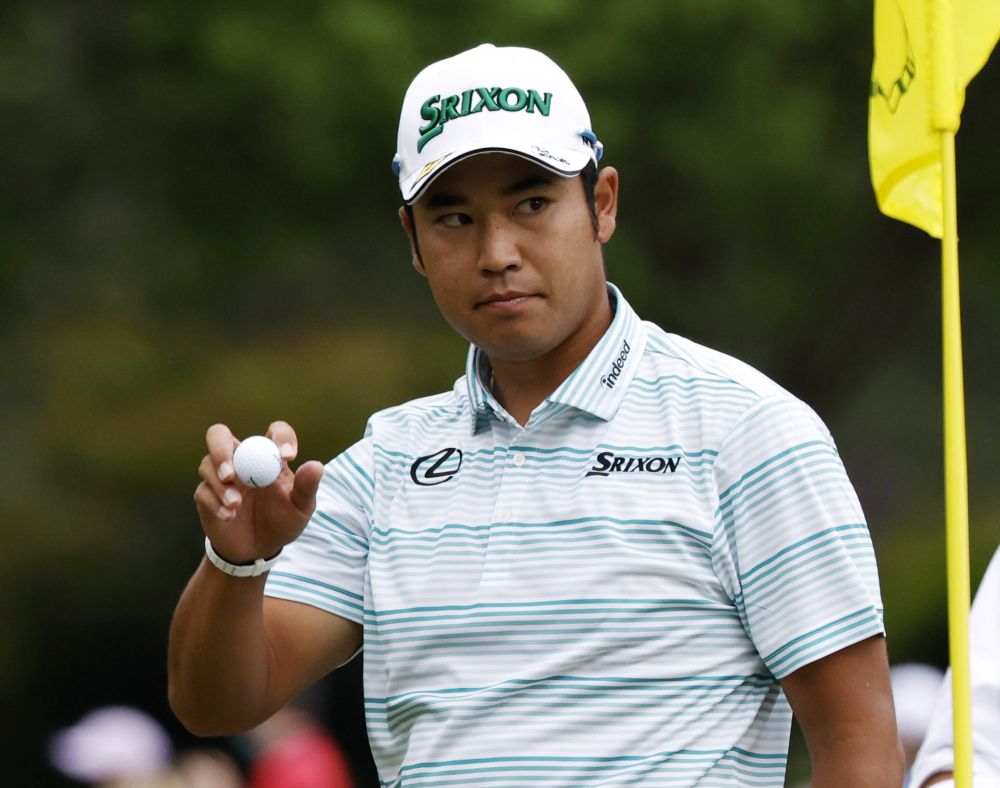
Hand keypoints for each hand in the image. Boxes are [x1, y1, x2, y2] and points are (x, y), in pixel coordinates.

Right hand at [194, 421, 323, 563]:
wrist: (260, 549)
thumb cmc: (284, 521)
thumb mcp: (301, 507)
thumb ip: (307, 487)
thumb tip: (316, 466)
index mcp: (269, 456)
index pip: (274, 431)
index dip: (280, 437)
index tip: (287, 457)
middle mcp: (242, 460)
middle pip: (219, 435)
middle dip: (220, 449)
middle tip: (232, 473)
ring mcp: (222, 477)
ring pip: (207, 463)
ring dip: (219, 484)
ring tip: (236, 504)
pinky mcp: (207, 495)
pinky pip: (203, 491)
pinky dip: (215, 503)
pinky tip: (229, 517)